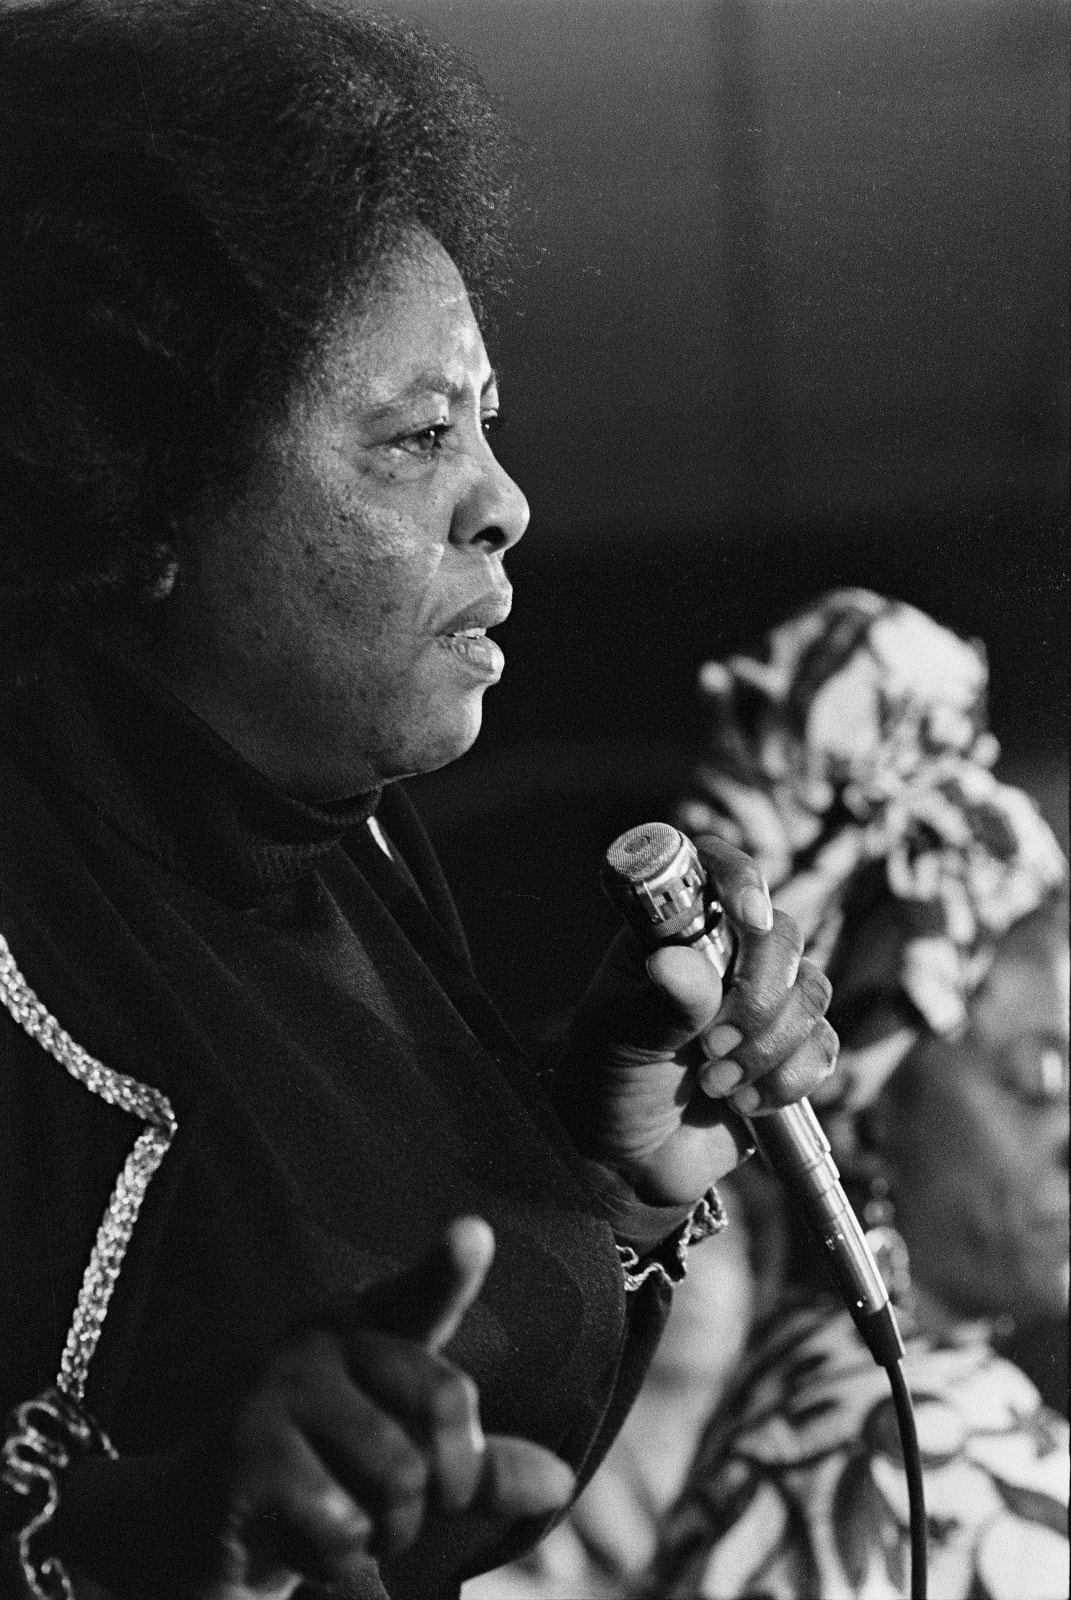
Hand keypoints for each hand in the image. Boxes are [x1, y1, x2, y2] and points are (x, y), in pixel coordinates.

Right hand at [54, 1220, 574, 1597]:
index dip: (449, 1267)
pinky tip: (302, 1549)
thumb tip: (561, 1482)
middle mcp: (325, 1342)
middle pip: (445, 1403)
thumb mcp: (402, 1464)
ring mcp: (281, 1393)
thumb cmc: (317, 1482)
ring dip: (388, 1535)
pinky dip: (343, 1568)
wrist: (186, 1528)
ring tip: (345, 1528)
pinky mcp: (247, 1456)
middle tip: (408, 1508)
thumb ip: (479, 1466)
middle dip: (450, 1481)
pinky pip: (343, 1528)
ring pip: (401, 1479)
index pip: (421, 1295)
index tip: (475, 1233)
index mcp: (368, 1327)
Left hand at [555, 833, 836, 1204]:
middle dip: (758, 996)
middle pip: (783, 936)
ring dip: (768, 1046)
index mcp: (677, 931)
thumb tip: (677, 963)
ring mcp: (763, 1001)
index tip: (749, 916)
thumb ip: (659, 1000)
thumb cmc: (607, 1078)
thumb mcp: (618, 1035)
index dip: (742, 879)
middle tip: (711, 1045)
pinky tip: (745, 1102)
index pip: (719, 871)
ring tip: (714, 1082)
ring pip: (813, 992)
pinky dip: (789, 1079)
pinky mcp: (791, 1051)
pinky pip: (823, 1047)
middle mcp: (727, 955)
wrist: (627, 1158)